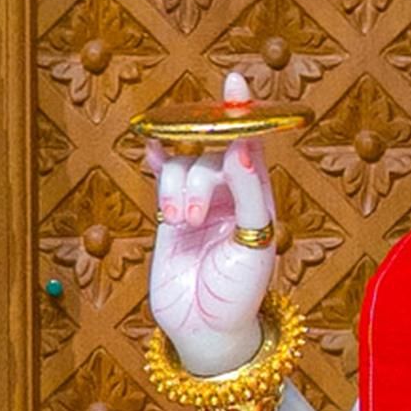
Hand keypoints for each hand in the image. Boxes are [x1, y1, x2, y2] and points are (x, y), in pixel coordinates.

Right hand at [148, 70, 278, 376]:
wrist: (207, 331)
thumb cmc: (242, 292)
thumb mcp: (256, 242)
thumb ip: (249, 193)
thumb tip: (243, 147)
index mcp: (259, 197)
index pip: (252, 144)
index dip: (242, 112)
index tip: (235, 80)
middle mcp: (230, 195)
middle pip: (210, 154)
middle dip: (199, 173)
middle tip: (192, 213)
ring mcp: (198, 204)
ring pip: (182, 167)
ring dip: (177, 189)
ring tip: (180, 224)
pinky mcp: (169, 217)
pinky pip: (162, 179)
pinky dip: (158, 165)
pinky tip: (151, 152)